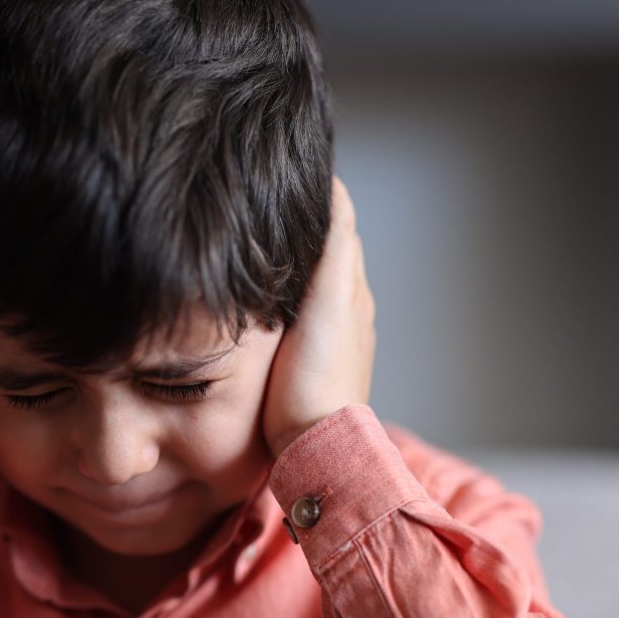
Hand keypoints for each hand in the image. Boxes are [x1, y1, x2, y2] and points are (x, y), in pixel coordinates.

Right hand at [262, 175, 376, 456]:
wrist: (309, 443)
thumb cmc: (315, 376)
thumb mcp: (328, 300)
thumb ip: (333, 248)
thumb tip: (336, 191)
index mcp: (352, 290)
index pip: (340, 229)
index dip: (322, 200)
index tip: (296, 175)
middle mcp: (348, 310)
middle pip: (329, 253)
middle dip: (308, 226)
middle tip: (274, 200)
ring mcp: (331, 338)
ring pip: (316, 284)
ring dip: (299, 261)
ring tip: (266, 240)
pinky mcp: (311, 360)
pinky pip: (303, 313)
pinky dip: (292, 293)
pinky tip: (269, 296)